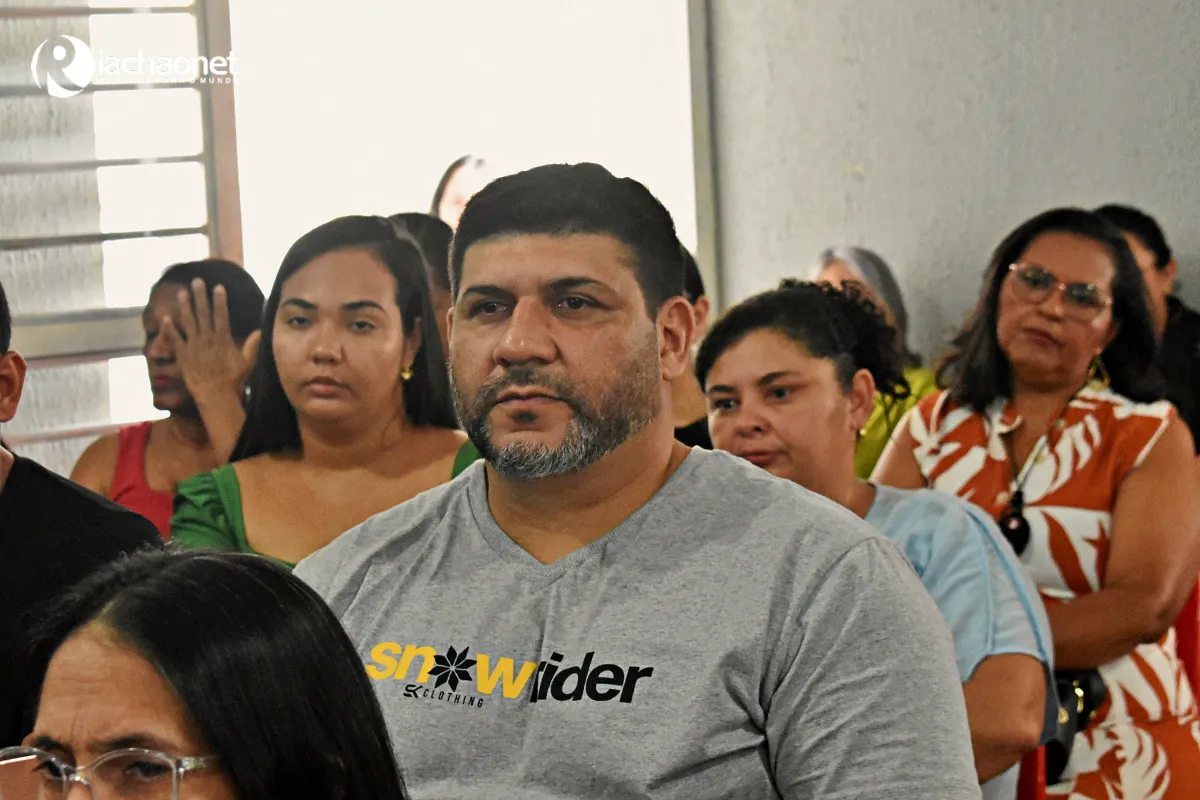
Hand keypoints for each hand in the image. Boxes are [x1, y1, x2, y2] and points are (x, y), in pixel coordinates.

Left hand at [160, 278, 261, 403]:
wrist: (215, 395)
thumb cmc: (232, 380)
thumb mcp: (247, 363)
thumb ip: (252, 346)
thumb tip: (260, 331)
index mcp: (223, 339)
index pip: (221, 315)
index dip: (219, 300)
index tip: (218, 286)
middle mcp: (207, 339)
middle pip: (203, 313)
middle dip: (201, 296)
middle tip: (197, 281)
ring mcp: (193, 346)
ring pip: (188, 322)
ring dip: (185, 306)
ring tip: (182, 292)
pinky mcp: (183, 355)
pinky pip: (174, 339)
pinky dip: (169, 329)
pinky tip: (165, 318)